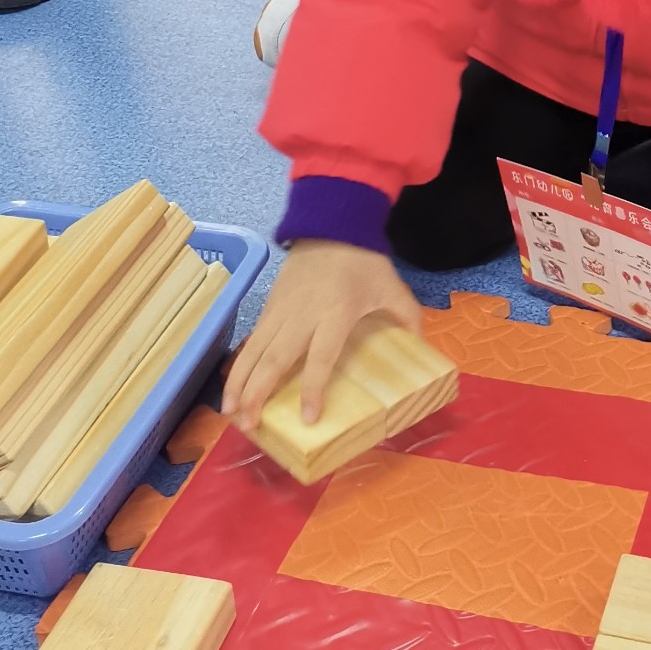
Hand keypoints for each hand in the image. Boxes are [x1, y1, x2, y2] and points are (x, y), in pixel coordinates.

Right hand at [222, 241, 422, 431]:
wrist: (331, 224)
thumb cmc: (363, 260)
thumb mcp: (391, 287)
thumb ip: (407, 315)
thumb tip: (421, 342)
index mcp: (335, 314)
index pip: (321, 357)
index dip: (313, 388)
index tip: (307, 418)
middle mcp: (302, 316)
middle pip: (275, 359)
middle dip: (257, 393)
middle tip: (247, 425)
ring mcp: (281, 310)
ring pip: (254, 350)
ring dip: (239, 382)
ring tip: (229, 412)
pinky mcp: (270, 305)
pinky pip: (253, 338)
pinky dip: (240, 362)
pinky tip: (233, 382)